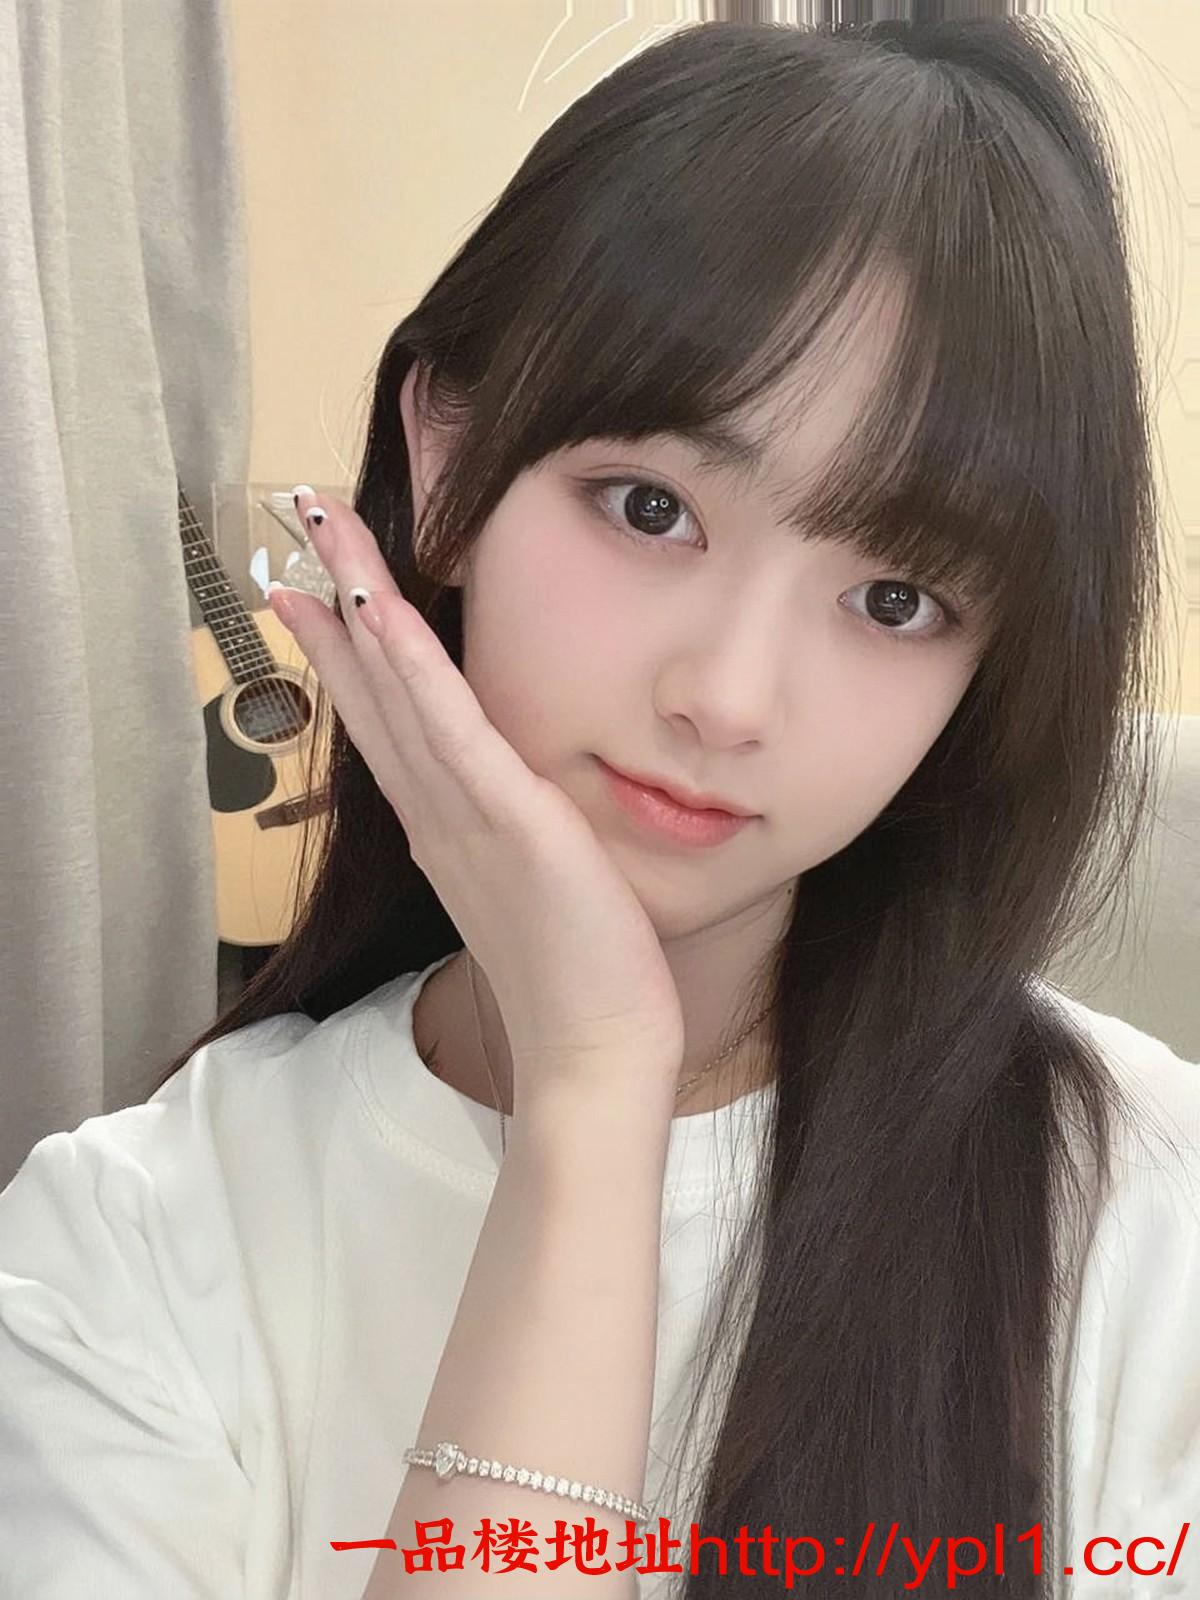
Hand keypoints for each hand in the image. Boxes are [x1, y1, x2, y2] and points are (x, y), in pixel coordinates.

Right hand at [268, 489, 684, 1116]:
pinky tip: (383, 613)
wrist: (594, 1052)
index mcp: (443, 825)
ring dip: (361, 606)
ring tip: (323, 533)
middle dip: (337, 603)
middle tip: (299, 528)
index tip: (314, 594)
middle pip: (374, 690)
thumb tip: (507, 800)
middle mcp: (437, 813)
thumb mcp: (530, 884)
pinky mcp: (509, 821)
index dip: (346, 652)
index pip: (385, 721)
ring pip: (399, 692)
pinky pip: (452, 730)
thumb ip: (506, 834)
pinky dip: (413, 670)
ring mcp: (464, 815)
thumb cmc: (574, 975)